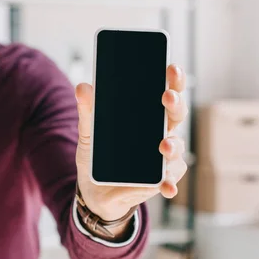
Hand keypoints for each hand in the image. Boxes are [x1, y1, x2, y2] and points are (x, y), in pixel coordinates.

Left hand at [75, 64, 188, 221]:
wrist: (94, 190)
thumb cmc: (98, 156)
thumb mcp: (89, 132)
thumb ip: (88, 111)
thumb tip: (82, 87)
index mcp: (148, 115)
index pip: (166, 91)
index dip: (173, 79)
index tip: (172, 68)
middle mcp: (161, 132)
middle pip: (176, 114)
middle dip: (175, 104)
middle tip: (168, 97)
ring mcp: (163, 157)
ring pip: (176, 146)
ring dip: (173, 145)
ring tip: (163, 146)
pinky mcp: (160, 180)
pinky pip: (169, 179)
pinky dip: (169, 183)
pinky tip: (167, 186)